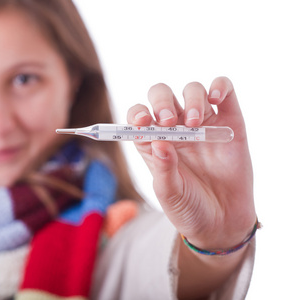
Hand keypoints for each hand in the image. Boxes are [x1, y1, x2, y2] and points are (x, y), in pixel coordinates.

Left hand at [127, 77, 255, 249]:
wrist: (223, 222)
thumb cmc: (188, 208)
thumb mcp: (170, 193)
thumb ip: (164, 169)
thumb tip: (158, 141)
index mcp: (154, 142)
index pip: (138, 117)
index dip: (137, 114)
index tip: (142, 121)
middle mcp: (175, 129)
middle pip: (162, 97)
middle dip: (161, 101)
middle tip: (167, 120)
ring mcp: (203, 123)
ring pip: (192, 91)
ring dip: (191, 98)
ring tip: (194, 123)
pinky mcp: (229, 123)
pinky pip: (225, 93)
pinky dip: (220, 86)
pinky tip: (215, 97)